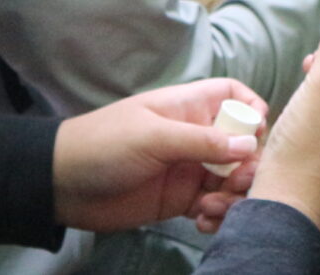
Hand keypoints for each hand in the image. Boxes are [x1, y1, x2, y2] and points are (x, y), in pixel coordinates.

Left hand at [52, 78, 265, 234]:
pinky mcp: (180, 200)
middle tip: (235, 184)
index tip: (254, 135)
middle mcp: (195, 136)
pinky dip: (217, 215)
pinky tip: (203, 223)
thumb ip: (201, 142)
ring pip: (231, 179)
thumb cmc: (105, 145)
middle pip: (242, 145)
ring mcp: (189, 168)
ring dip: (232, 196)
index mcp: (188, 108)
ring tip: (212, 209)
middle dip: (247, 166)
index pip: (234, 97)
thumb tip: (249, 146)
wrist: (64, 185)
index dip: (251, 110)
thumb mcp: (153, 137)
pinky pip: (213, 205)